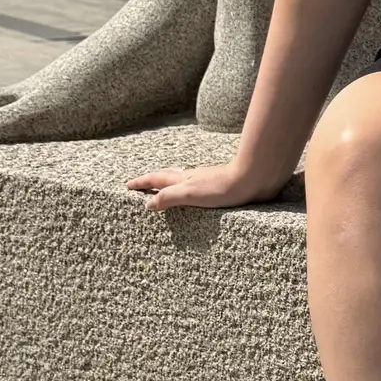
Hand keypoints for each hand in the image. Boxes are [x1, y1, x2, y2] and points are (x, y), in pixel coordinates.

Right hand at [124, 161, 283, 212]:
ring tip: (164, 185)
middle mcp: (191, 177)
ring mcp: (204, 180)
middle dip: (151, 180)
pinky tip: (194, 191)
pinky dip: (186, 187)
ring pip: (181, 179)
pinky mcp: (218, 186)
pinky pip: (195, 186)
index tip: (127, 185)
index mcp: (182, 180)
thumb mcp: (190, 194)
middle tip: (140, 183)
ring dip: (169, 182)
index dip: (141, 183)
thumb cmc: (223, 187)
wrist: (253, 178)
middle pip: (166, 176)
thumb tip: (147, 204)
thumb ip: (168, 198)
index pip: (156, 180)